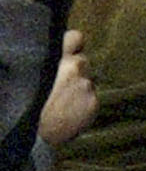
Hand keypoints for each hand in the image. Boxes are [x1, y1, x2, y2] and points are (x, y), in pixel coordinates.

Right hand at [37, 30, 94, 147]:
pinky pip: (91, 96)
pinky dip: (82, 101)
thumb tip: (50, 52)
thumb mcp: (29, 75)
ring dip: (79, 85)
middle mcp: (75, 68)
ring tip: (61, 99)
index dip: (72, 43)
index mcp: (56, 58)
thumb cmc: (25, 103)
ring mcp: (87, 86)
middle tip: (60, 82)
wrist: (33, 133)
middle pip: (83, 60)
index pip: (76, 37)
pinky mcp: (94, 102)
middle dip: (74, 67)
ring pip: (87, 79)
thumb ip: (43, 61)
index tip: (67, 50)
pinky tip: (67, 110)